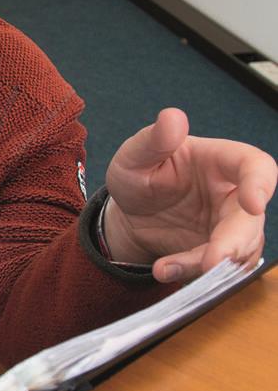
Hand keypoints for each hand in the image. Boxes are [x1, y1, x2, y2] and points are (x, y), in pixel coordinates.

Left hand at [103, 108, 274, 282]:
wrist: (128, 213)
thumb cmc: (137, 174)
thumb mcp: (134, 156)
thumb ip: (153, 140)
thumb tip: (172, 117)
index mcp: (221, 161)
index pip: (256, 165)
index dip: (261, 183)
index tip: (254, 203)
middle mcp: (234, 193)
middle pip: (251, 219)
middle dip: (234, 242)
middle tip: (212, 260)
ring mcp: (229, 225)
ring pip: (239, 249)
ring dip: (209, 264)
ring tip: (166, 267)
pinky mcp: (219, 250)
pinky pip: (217, 268)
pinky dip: (191, 273)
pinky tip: (163, 270)